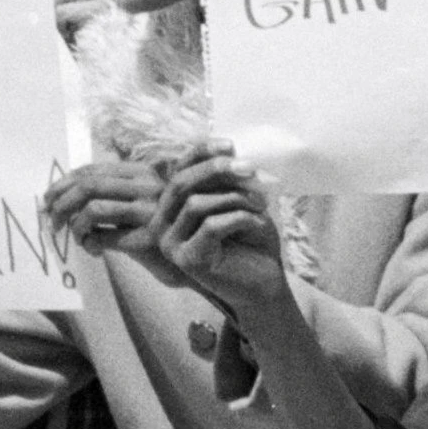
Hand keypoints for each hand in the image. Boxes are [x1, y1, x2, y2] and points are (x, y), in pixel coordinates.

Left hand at [43, 156, 167, 256]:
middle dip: (61, 203)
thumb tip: (61, 194)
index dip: (64, 183)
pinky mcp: (148, 239)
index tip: (48, 198)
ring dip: (75, 225)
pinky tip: (94, 250)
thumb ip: (112, 192)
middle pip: (89, 186)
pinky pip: (104, 237)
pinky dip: (90, 243)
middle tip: (51, 220)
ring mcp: (149, 212)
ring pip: (94, 209)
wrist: (192, 258)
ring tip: (75, 237)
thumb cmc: (157, 229)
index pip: (93, 170)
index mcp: (141, 173)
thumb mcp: (139, 202)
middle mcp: (147, 187)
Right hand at [154, 144, 293, 316]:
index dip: (201, 152)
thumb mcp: (236, 201)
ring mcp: (171, 244)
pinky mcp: (187, 261)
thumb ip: (222, 179)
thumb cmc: (251, 241)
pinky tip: (258, 225)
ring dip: (236, 199)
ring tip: (261, 207)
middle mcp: (162, 224)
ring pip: (196, 203)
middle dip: (217, 170)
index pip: (177, 169)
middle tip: (250, 169)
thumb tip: (225, 149)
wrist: (265, 284)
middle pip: (180, 183)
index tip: (230, 145)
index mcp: (171, 206)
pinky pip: (211, 226)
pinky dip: (240, 219)